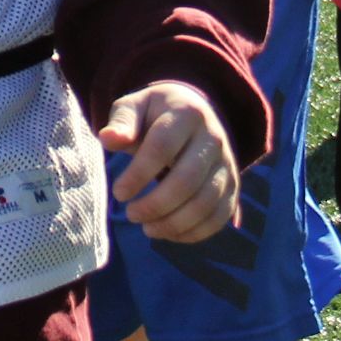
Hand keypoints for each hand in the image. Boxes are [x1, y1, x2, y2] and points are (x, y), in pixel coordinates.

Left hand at [97, 81, 239, 242]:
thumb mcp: (135, 107)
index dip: (138, 174)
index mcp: (186, 114)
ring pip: (205, 203)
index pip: (162, 147)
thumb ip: (122, 122)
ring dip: (173, 223)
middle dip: (155, 205)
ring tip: (147, 228)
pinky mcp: (233, 187)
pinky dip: (193, 232)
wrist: (194, 113)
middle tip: (131, 214)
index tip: (118, 193)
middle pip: (187, 180)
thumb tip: (108, 139)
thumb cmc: (155, 115)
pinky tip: (168, 233)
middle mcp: (213, 139)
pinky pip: (219, 217)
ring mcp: (227, 164)